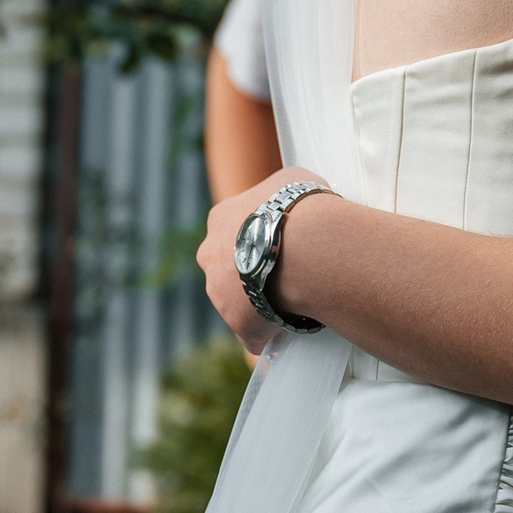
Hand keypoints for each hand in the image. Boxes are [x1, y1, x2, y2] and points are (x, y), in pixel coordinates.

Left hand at [197, 166, 327, 351]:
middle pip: (228, 266)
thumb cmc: (299, 206)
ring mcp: (219, 292)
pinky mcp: (238, 324)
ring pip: (239, 301)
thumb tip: (294, 197)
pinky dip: (271, 331)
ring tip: (297, 299)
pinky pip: (255, 332)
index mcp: (221, 218)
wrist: (302, 244)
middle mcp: (210, 254)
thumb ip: (282, 193)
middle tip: (287, 272)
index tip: (279, 242)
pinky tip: (292, 327)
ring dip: (261, 301)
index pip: (233, 229)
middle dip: (252, 270)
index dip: (258, 237)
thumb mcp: (290, 180)